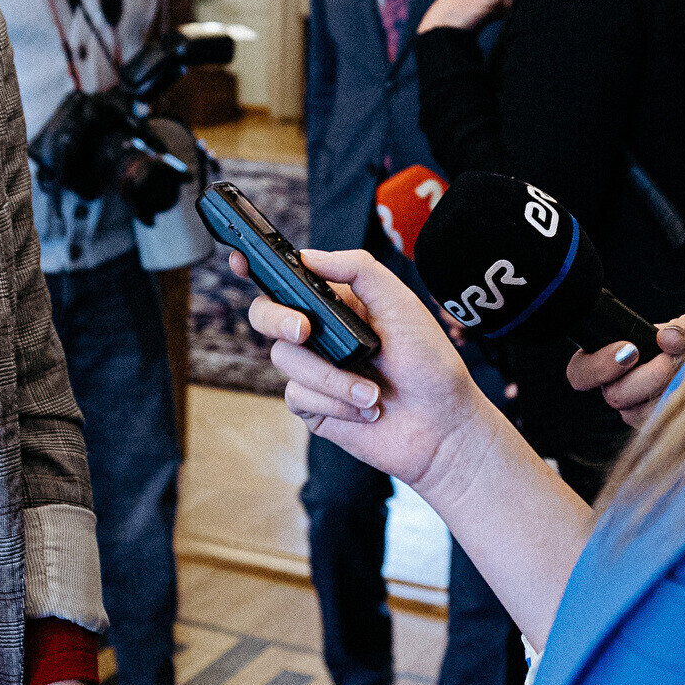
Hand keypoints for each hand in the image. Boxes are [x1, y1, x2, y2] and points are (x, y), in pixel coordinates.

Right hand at [248, 247, 499, 492]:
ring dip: (332, 378)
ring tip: (372, 391)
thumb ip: (358, 269)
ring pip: (285, 359)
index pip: (290, 280)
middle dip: (278, 319)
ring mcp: (315, 371)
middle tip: (305, 330)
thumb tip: (309, 256)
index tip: (241, 260)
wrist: (442, 428)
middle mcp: (321, 334)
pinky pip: (298, 396)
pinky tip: (365, 408)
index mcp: (339, 303)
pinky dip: (333, 402)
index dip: (257, 268)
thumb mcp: (401, 303)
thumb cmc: (430, 364)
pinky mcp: (314, 407)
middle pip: (267, 315)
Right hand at [565, 311, 684, 429]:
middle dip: (646, 377)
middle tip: (669, 360)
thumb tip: (669, 338)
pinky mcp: (656, 430)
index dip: (599, 366)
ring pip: (639, 413)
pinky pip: (662, 424)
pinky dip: (680, 404)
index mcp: (608, 362)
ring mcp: (635, 413)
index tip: (631, 350)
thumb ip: (680, 329)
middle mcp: (616, 390)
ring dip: (666, 390)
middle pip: (614, 396)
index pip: (579, 373)